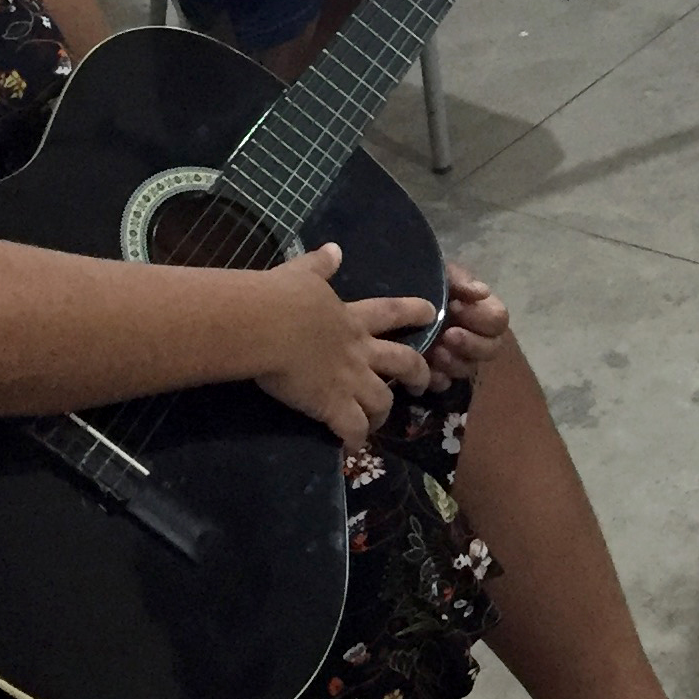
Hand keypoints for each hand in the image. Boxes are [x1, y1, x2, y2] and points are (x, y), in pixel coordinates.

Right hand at [254, 242, 436, 452]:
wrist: (266, 325)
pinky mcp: (333, 405)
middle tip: (421, 385)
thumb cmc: (280, 296)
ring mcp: (350, 379)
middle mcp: (359, 350)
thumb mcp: (302, 274)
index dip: (415, 312)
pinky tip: (351, 449)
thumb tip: (333, 249)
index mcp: (351, 318)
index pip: (393, 312)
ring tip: (377, 423)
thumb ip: (320, 265)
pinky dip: (354, 440)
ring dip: (381, 414)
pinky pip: (353, 429)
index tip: (432, 314)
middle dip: (417, 374)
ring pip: (382, 401)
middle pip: (404, 362)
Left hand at [422, 261, 512, 383]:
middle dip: (471, 344)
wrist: (386, 299)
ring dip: (454, 362)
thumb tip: (481, 292)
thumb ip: (459, 279)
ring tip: (433, 352)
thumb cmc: (418, 284)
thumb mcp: (438, 274)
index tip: (455, 306)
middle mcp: (474, 336)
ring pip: (469, 369)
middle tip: (447, 335)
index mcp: (480, 310)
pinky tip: (423, 369)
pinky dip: (435, 378)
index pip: (499, 320)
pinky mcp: (435, 373)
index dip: (481, 317)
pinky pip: (444, 383)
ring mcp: (456, 357)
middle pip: (492, 349)